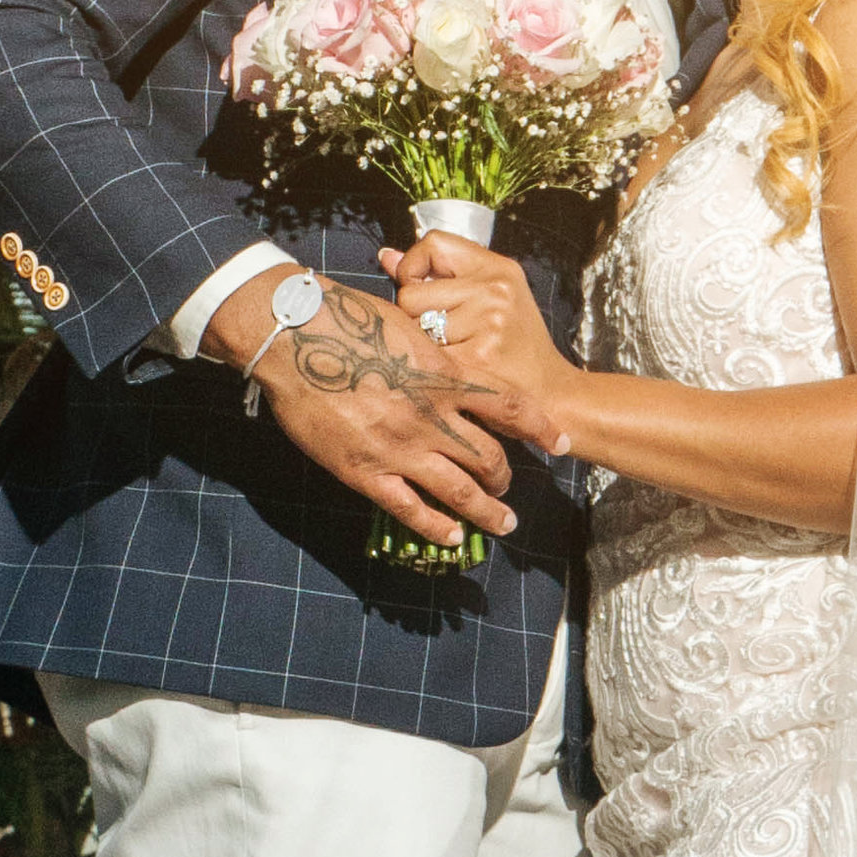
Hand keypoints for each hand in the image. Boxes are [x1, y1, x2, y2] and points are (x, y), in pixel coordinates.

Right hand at [206, 270, 543, 545]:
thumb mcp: (409, 328)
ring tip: (502, 523)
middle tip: (507, 485)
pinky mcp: (367, 471)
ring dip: (487, 511)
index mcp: (446, 376)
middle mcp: (432, 416)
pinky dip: (436, 527)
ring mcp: (401, 447)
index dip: (543, 428)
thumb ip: (435, 357)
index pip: (513, 408)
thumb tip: (452, 369)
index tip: (562, 443)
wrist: (294, 336)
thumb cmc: (347, 319)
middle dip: (505, 476)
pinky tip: (450, 536)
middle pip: (490, 457)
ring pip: (460, 491)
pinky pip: (411, 509)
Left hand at [382, 233, 575, 435]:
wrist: (551, 394)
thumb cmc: (514, 346)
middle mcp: (495, 290)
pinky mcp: (475, 359)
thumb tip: (387, 256)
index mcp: (499, 269)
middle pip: (412, 291)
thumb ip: (439, 274)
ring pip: (412, 326)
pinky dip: (429, 368)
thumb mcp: (491, 298)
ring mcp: (486, 324)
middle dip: (416, 315)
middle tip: (446, 333)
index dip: (414, 265)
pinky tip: (452, 372)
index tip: (419, 287)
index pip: (433, 243)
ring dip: (422, 344)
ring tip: (454, 352)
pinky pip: (422, 356)